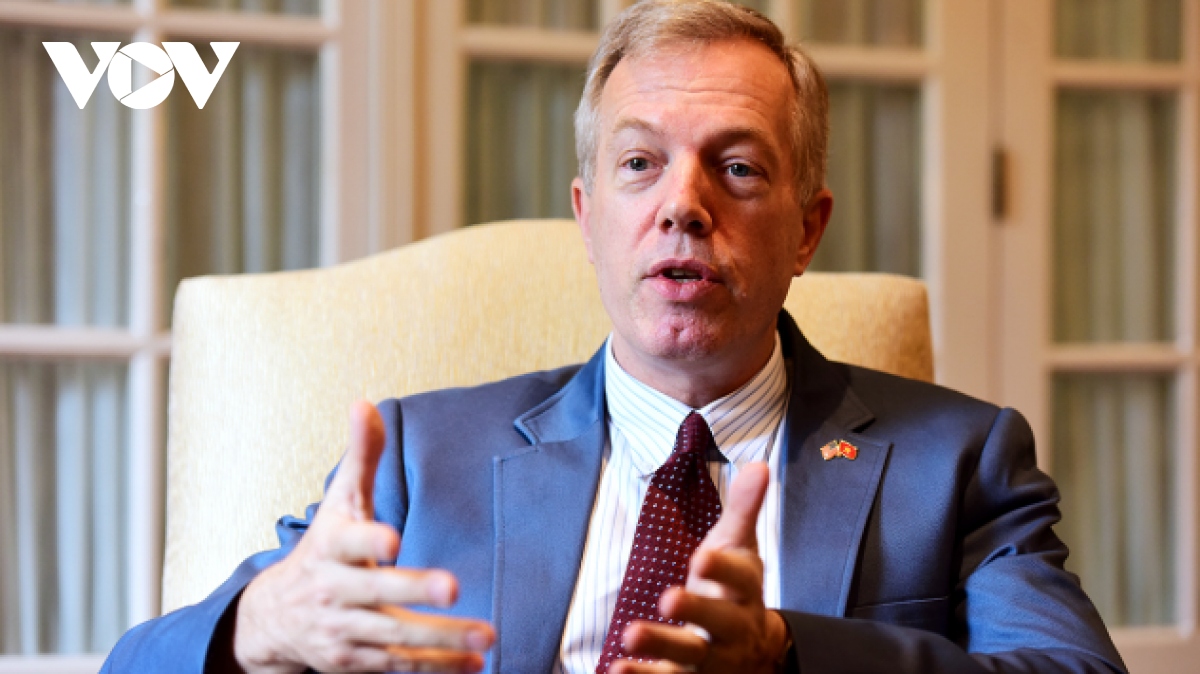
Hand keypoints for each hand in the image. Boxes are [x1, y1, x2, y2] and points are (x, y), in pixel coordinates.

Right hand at [232, 401, 494, 673]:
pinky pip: (398, 666)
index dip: (368, 541)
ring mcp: (343, 630)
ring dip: (440, 639)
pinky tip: (473, 663)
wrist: (276, 616)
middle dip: (411, 590)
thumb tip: (364, 404)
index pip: (347, 542)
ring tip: (485, 636)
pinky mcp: (354, 662)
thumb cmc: (324, 549)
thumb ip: (361, 456)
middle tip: (452, 586)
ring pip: (394, 637)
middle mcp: (333, 592)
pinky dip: (436, 667)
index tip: (392, 538)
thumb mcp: (340, 502)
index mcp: (330, 547)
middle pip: (375, 593)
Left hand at [613, 463, 789, 673]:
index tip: (702, 555)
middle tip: (667, 598)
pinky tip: (615, 669)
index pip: (740, 579)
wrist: (754, 651)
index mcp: (744, 592)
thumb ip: (743, 509)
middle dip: (695, 610)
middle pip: (717, 622)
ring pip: (689, 656)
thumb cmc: (736, 590)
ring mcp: (711, 658)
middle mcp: (732, 629)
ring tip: (629, 635)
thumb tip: (759, 466)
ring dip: (660, 646)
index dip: (723, 568)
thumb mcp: (740, 548)